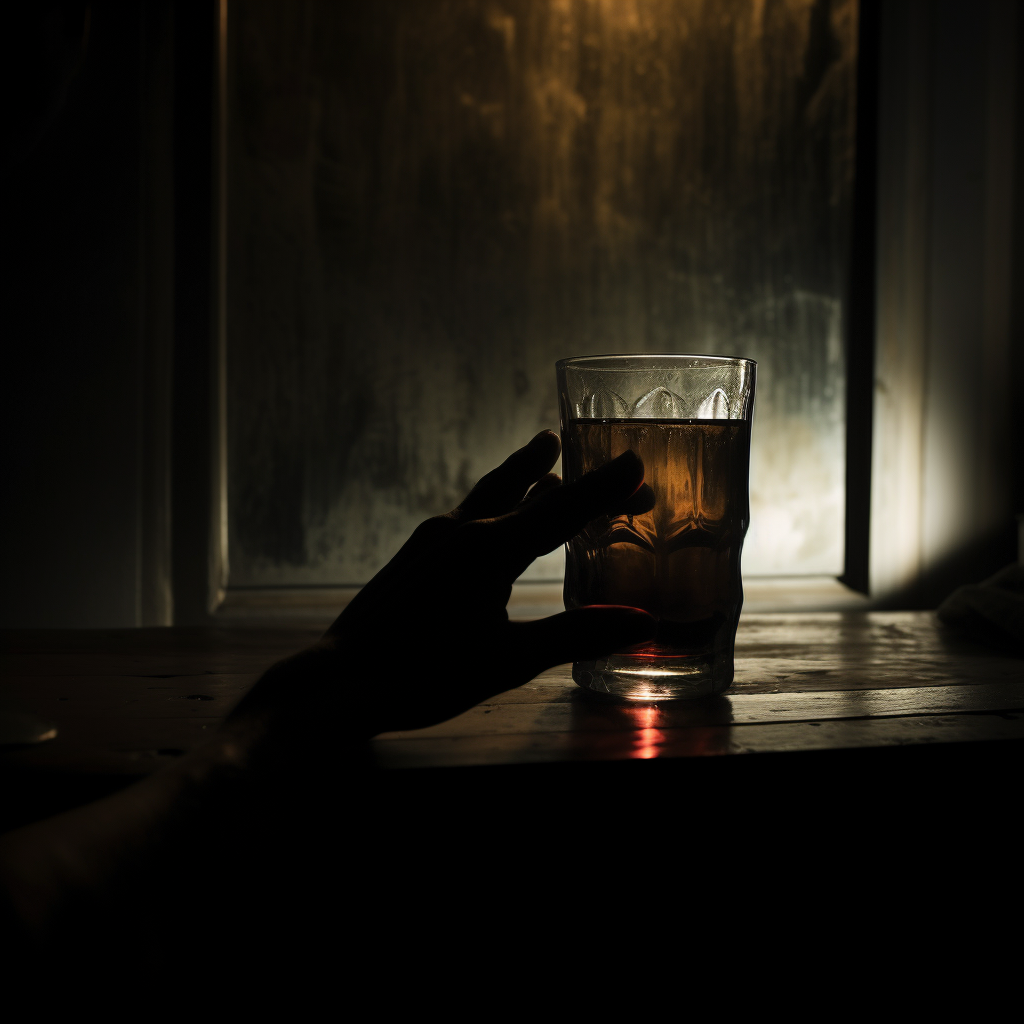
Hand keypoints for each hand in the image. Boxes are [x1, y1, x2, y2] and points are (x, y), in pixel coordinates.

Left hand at [230, 430, 655, 738]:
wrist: (337, 681)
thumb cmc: (424, 675)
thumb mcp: (509, 659)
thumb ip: (576, 635)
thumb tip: (640, 623)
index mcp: (490, 549)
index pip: (563, 510)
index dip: (604, 487)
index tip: (635, 462)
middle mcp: (461, 529)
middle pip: (532, 495)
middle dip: (578, 485)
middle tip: (618, 476)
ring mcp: (433, 537)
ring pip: (492, 493)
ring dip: (526, 475)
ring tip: (546, 453)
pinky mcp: (416, 552)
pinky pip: (468, 511)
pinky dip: (497, 502)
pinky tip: (496, 513)